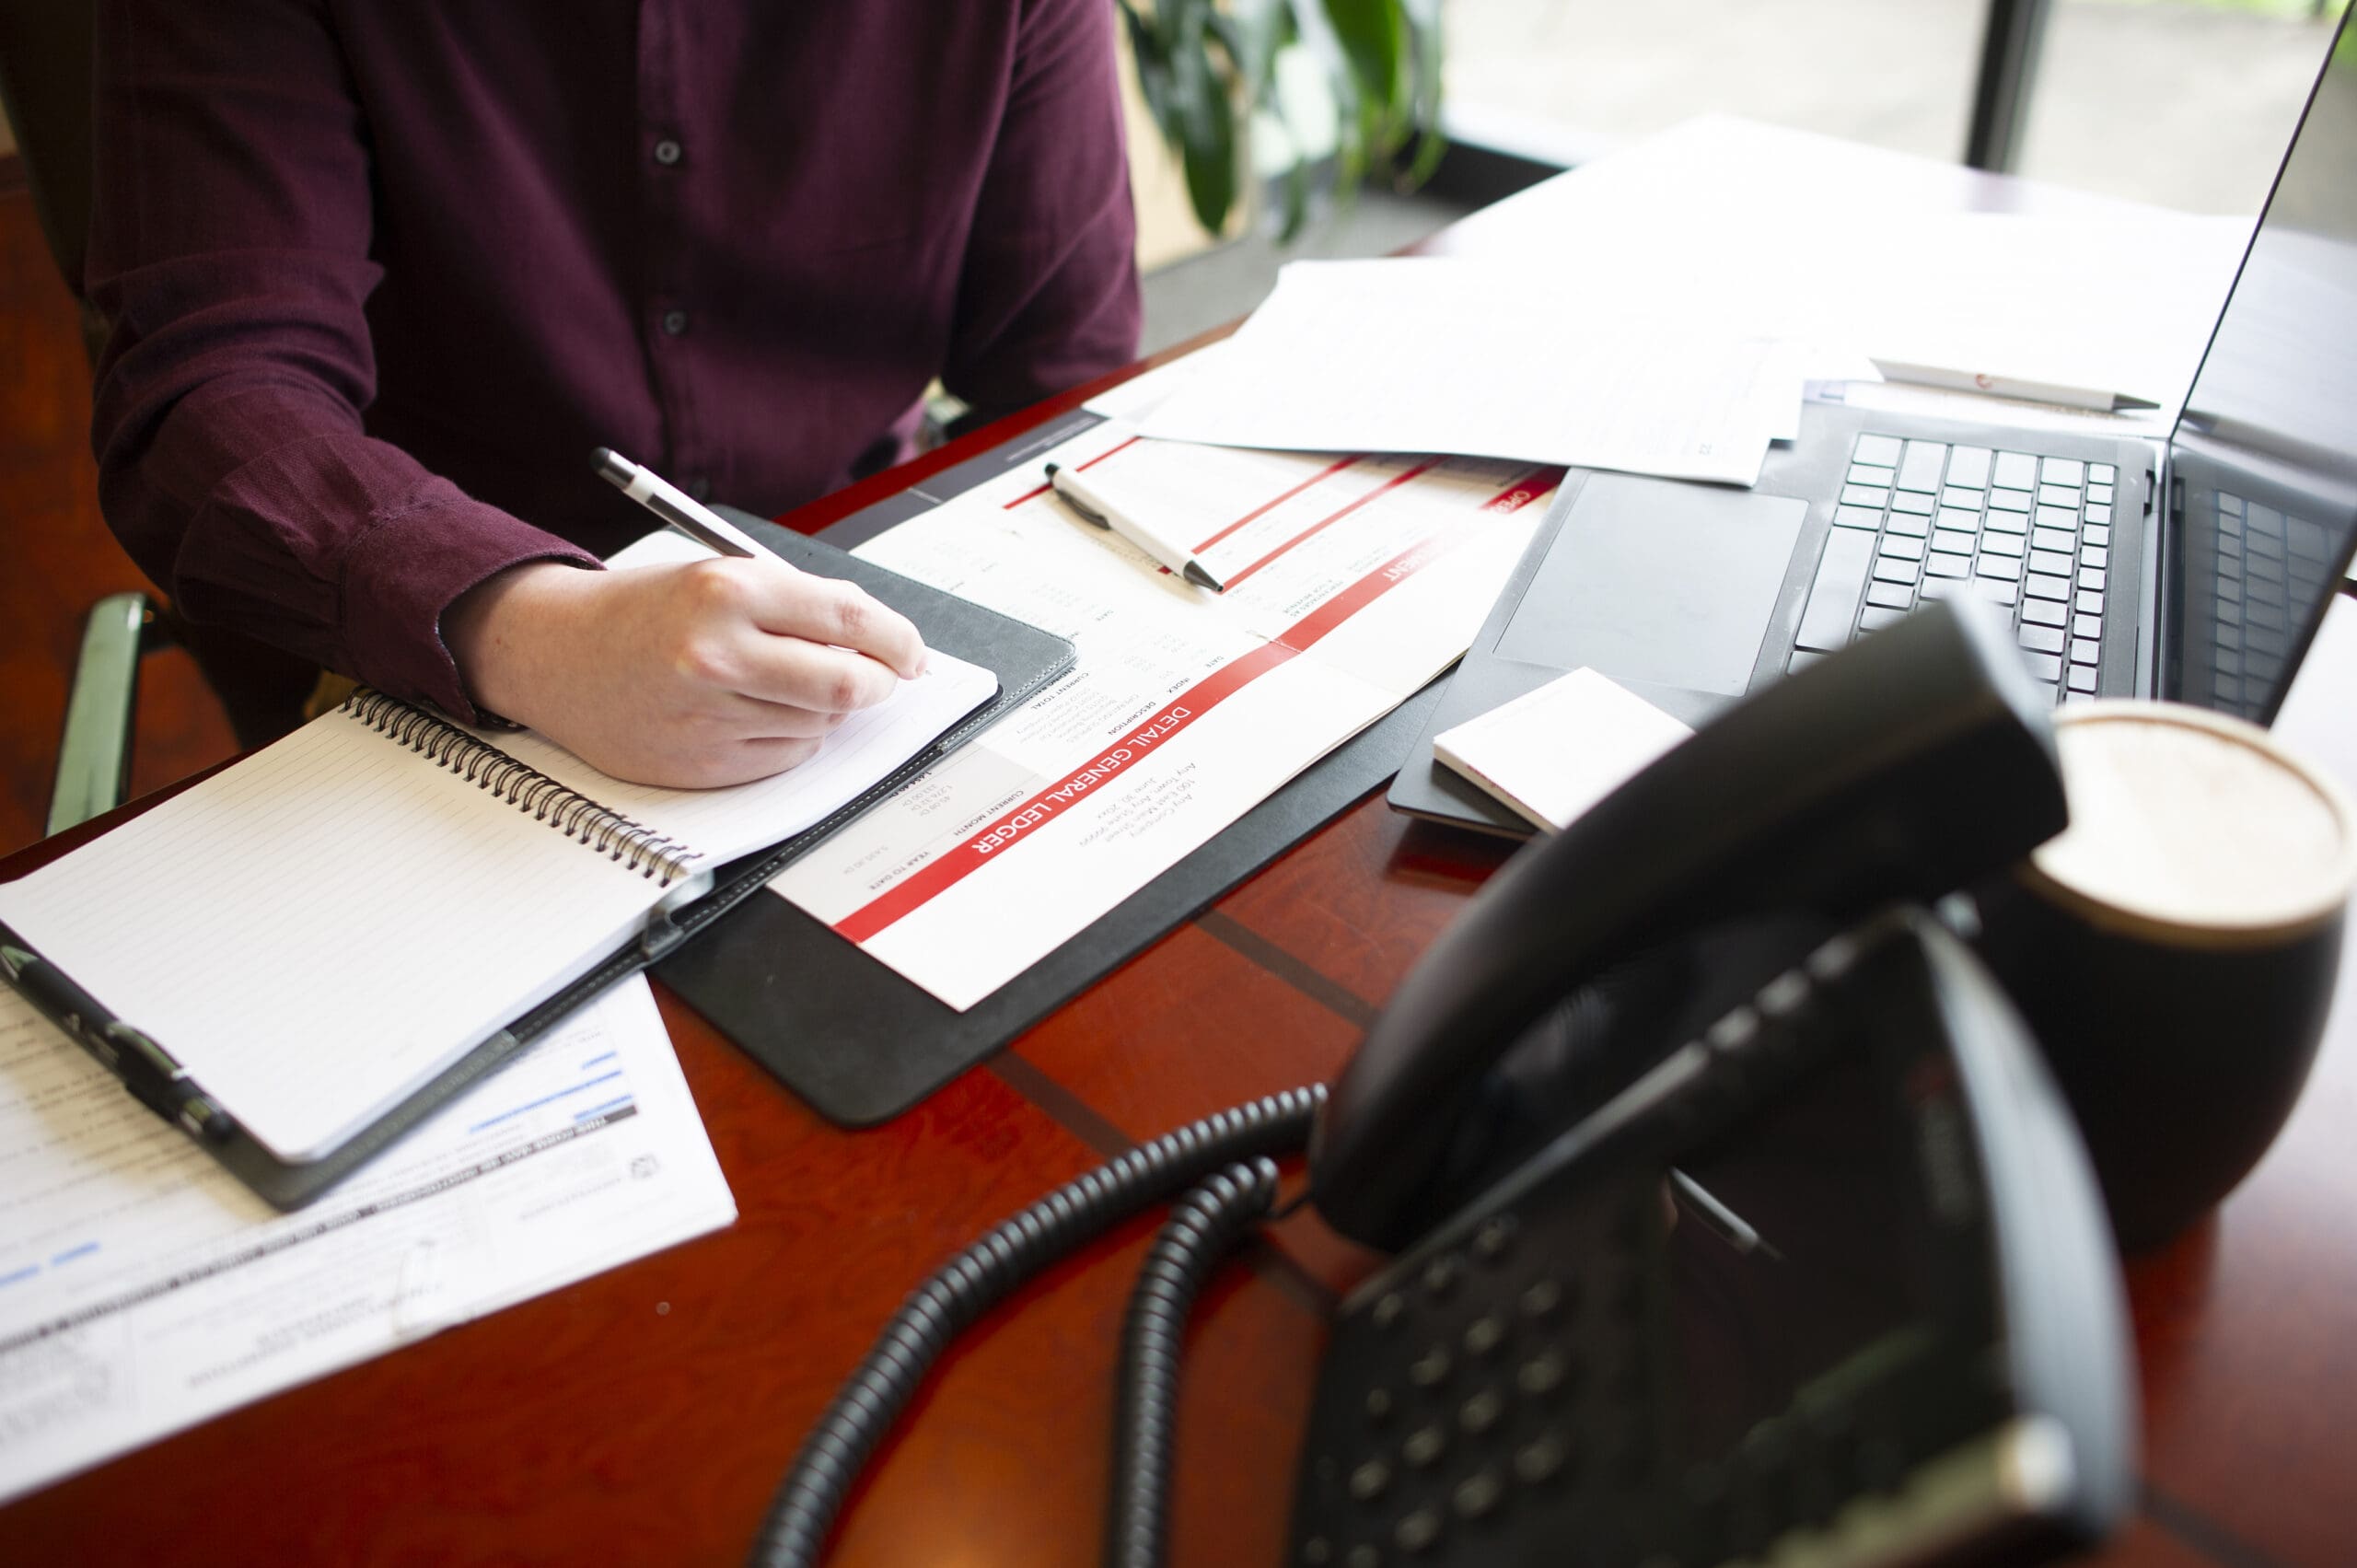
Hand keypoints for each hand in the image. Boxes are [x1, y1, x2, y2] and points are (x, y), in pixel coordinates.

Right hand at [444, 557, 927, 787]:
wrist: (555, 653)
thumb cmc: (643, 612)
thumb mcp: (721, 577)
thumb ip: (801, 604)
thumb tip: (882, 642)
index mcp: (729, 592)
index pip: (851, 623)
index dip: (899, 642)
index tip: (912, 653)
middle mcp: (718, 654)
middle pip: (848, 686)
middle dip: (877, 684)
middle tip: (879, 678)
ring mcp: (709, 714)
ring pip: (820, 725)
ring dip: (824, 710)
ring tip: (782, 684)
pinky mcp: (702, 762)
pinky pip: (785, 757)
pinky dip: (789, 737)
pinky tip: (753, 713)